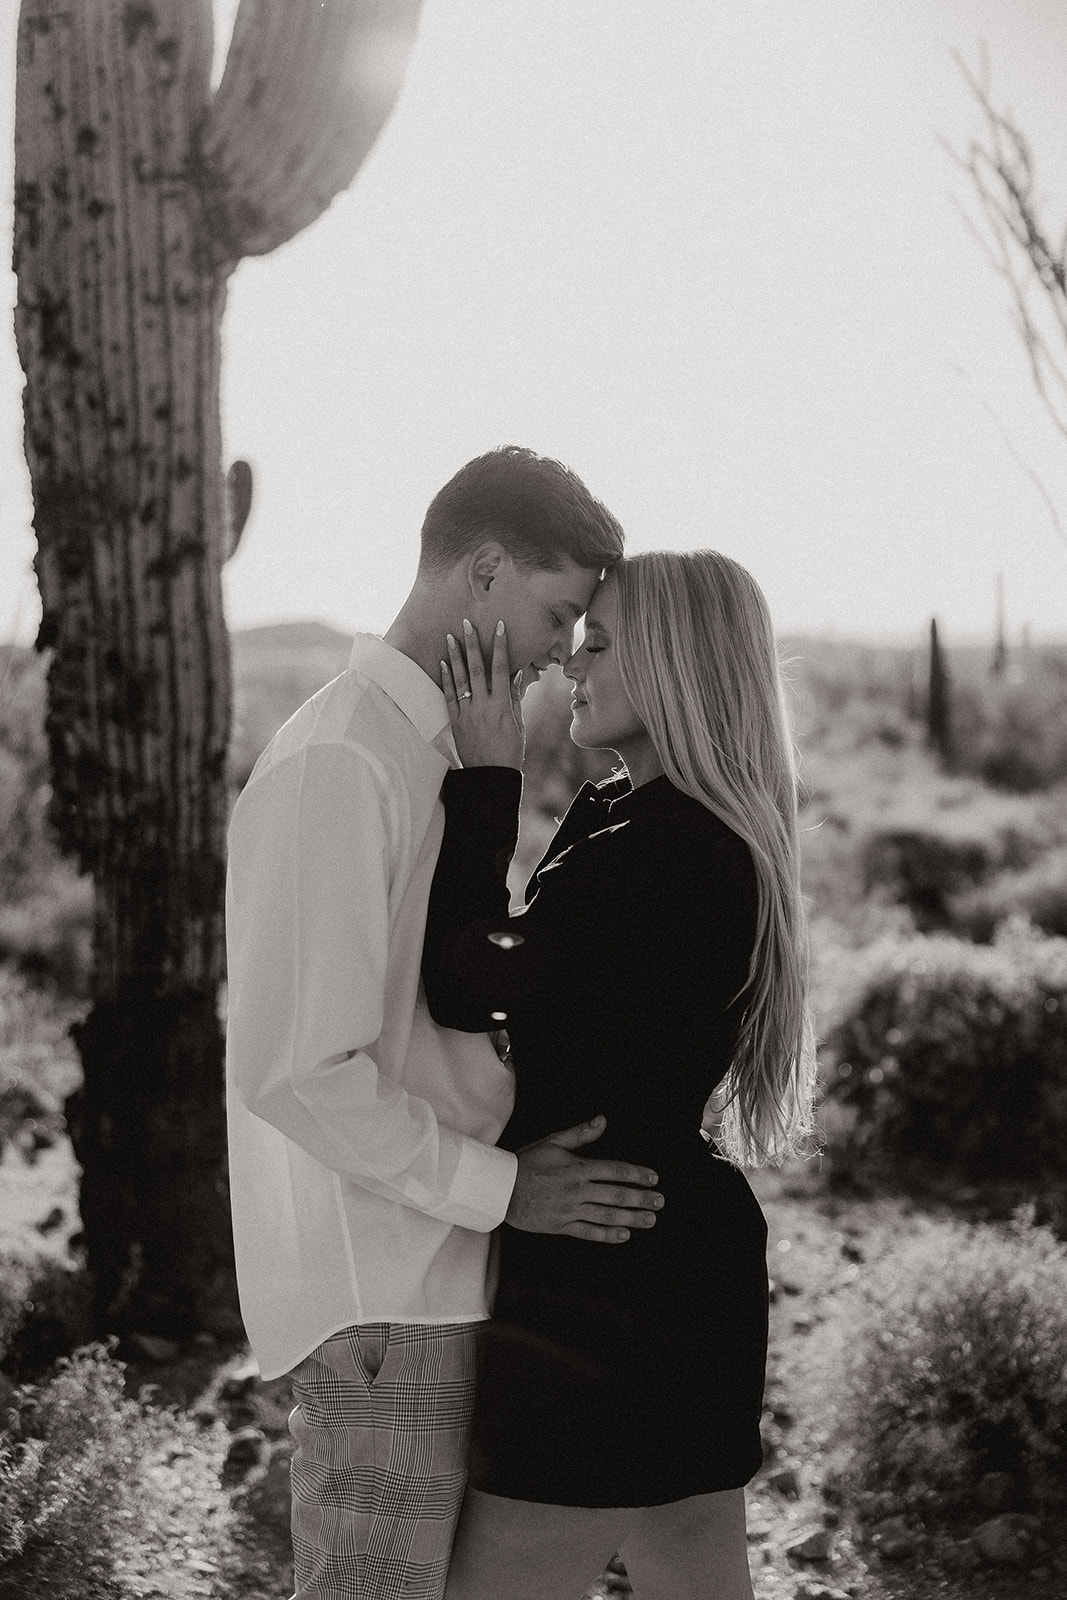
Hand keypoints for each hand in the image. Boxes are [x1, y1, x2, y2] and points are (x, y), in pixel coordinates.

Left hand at [441, 618, 524, 769]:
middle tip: (466, 624)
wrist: (490, 776)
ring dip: (455, 656)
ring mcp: (467, 713)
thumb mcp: (518, 724)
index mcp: (502, 705)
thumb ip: (514, 697)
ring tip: (450, 637)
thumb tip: (515, 673)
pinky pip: (449, 696)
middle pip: (476, 669)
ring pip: (460, 679)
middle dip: (472, 644)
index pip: (501, 669)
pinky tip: (443, 663)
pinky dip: (446, 678)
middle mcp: (483, 706)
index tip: (498, 627)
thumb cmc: (509, 751)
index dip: (500, 646)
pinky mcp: (455, 722)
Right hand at [507, 1115, 663, 1242]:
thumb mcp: (553, 1142)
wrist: (500, 1188)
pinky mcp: (561, 1226)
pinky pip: (588, 1232)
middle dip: (641, 1198)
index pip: (615, 1170)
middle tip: (660, 1201)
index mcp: (577, 1168)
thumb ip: (581, 1134)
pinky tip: (625, 1235)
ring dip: (631, 1218)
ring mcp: (570, 1210)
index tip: (653, 1178)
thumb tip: (602, 1120)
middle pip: (616, 1195)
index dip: (637, 1174)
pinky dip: (607, 1235)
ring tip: (650, 1219)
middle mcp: (577, 1190)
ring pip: (606, 1216)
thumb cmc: (527, 1162)